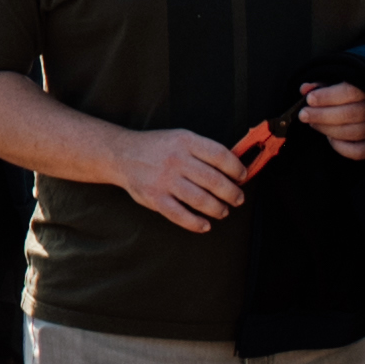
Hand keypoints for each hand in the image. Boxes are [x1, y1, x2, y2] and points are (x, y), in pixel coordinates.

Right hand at [111, 126, 251, 231]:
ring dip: (218, 209)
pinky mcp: (155, 198)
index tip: (242, 177)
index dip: (236, 168)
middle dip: (232, 193)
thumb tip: (233, 169)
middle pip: (214, 180)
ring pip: (201, 200)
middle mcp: (176, 160)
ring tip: (223, 211)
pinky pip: (180, 215)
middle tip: (238, 199)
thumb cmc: (157, 148)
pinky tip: (205, 225)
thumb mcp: (180, 138)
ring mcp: (164, 180)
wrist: (122, 154)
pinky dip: (196, 223)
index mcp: (185, 141)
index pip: (220, 155)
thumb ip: (203, 151)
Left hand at [295, 80, 364, 161]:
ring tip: (313, 124)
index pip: (350, 92)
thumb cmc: (347, 94)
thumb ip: (320, 86)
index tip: (309, 99)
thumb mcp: (335, 84)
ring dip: (327, 129)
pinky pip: (359, 151)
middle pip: (350, 114)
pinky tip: (330, 138)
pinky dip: (341, 147)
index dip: (328, 97)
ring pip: (352, 132)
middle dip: (321, 115)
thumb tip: (305, 89)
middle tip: (303, 115)